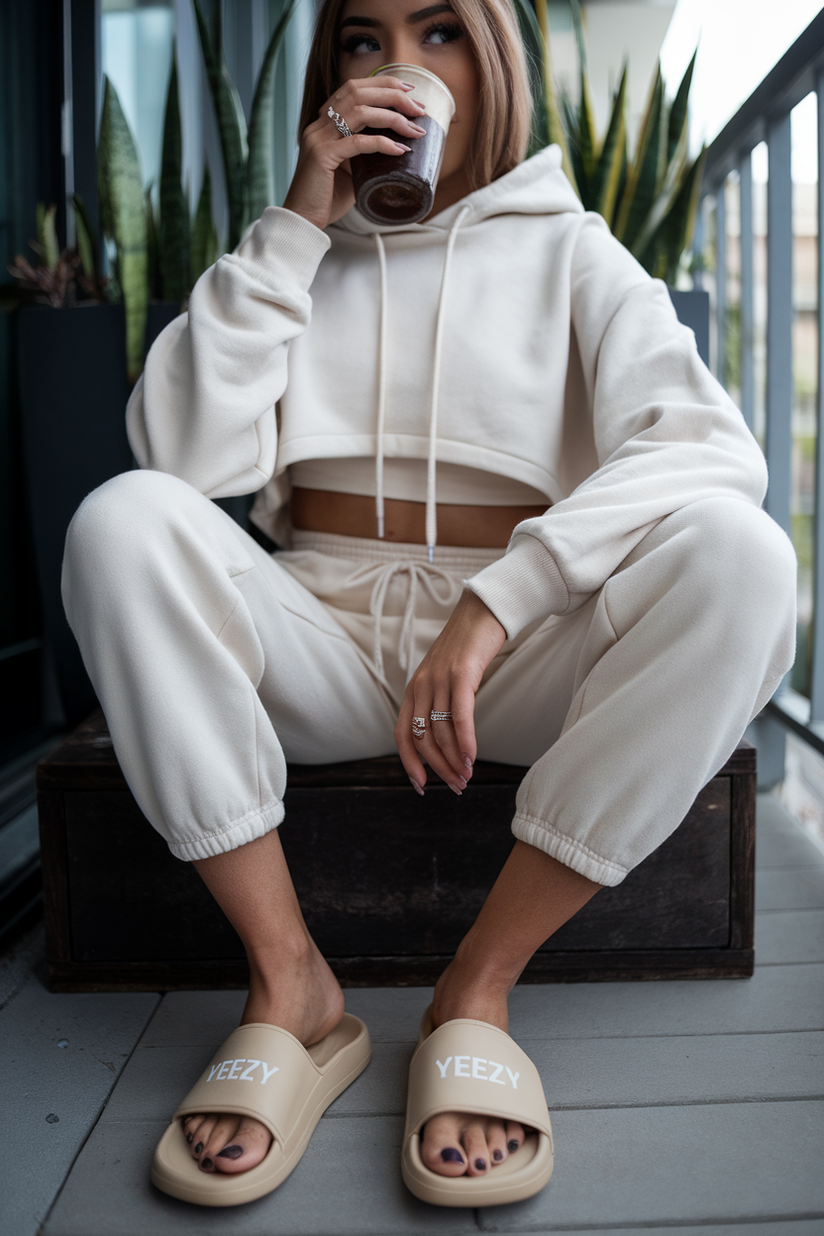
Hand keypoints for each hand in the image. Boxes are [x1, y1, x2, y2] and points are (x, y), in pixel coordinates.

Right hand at [282, 76, 428, 231]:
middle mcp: (319, 124)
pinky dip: (382, 143)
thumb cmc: (328, 196)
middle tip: (419, 109)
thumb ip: (366, 152)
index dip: (382, 84)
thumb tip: (398, 146)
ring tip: (415, 130)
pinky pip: (358, 142)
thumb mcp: (350, 167)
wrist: (303, 219)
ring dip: (392, 117)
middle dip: (392, 95)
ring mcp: (319, 138)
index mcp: (324, 121)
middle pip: (358, 92)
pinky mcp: (322, 156)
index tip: (408, 91)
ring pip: (359, 111)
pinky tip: (401, 150)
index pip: (353, 88)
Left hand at [395, 590, 506, 794]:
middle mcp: (421, 686)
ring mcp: (439, 680)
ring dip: (454, 760)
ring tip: (467, 777)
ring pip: (441, 732)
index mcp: (414, 689)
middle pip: (423, 740)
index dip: (410, 764)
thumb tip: (448, 738)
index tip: (422, 786)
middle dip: (439, 768)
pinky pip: (460, 717)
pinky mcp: (461, 675)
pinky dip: (465, 742)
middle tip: (456, 787)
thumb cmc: (468, 648)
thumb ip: (441, 703)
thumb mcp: (446, 677)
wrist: (482, 612)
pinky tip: (472, 759)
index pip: (403, 735)